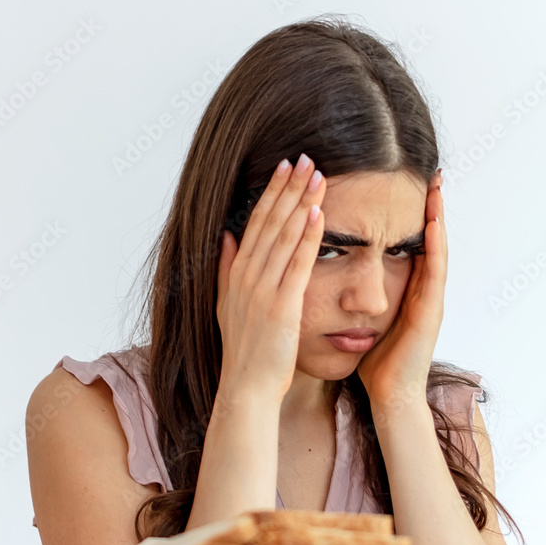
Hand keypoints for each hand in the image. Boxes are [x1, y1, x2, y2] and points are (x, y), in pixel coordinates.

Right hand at [216, 153, 326, 402]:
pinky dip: (308, 237)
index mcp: (236, 274)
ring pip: (283, 236)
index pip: (255, 222)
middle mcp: (247, 276)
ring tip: (317, 174)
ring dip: (300, 202)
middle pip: (269, 221)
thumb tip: (227, 235)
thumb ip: (226, 267)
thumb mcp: (227, 304)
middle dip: (287, 187)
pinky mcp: (282, 306)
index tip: (284, 166)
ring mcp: (263, 290)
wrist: (246, 387)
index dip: (270, 192)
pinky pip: (298, 264)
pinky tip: (319, 213)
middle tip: (305, 157)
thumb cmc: (245, 350)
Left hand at [357, 171, 445, 407]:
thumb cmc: (375, 363)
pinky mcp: (432, 310)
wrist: (390, 397)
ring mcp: (430, 299)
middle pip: (425, 238)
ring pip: (435, 248)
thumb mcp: (361, 319)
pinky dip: (436, 245)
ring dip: (437, 216)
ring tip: (436, 185)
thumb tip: (329, 277)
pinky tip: (434, 222)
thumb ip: (353, 297)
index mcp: (403, 289)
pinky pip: (435, 271)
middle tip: (428, 172)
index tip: (398, 182)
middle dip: (428, 206)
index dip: (404, 214)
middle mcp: (421, 289)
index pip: (405, 242)